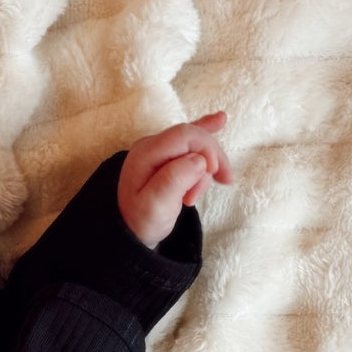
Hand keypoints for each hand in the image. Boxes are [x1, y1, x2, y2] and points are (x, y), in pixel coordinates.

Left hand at [117, 111, 232, 248]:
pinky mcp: (167, 156)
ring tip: (194, 195)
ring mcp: (158, 149)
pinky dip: (206, 132)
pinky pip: (189, 139)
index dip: (207, 149)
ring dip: (205, 168)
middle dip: (211, 159)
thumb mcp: (155, 207)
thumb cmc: (142, 221)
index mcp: (146, 154)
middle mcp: (151, 145)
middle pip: (193, 136)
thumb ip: (175, 180)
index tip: (215, 174)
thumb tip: (200, 160)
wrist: (131, 231)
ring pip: (196, 145)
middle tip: (218, 184)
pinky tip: (220, 120)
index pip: (185, 135)